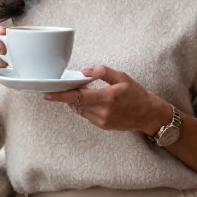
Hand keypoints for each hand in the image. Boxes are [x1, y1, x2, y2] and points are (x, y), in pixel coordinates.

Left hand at [43, 65, 169, 134]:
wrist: (148, 114)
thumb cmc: (136, 94)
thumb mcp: (122, 77)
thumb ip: (103, 72)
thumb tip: (85, 71)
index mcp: (107, 97)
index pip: (77, 97)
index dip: (60, 96)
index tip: (47, 94)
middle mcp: (103, 111)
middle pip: (75, 104)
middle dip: (67, 97)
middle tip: (61, 88)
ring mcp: (102, 121)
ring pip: (80, 110)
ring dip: (76, 102)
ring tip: (79, 92)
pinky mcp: (103, 126)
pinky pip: (87, 115)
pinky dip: (84, 107)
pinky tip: (90, 101)